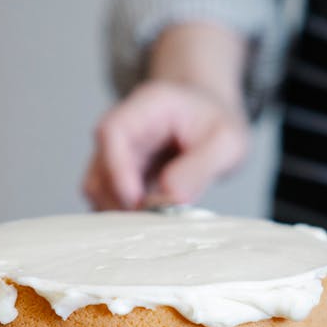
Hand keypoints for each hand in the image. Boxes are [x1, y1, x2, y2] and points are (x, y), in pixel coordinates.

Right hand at [83, 21, 249, 208]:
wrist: (211, 118)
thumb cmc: (216, 124)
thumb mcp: (226, 144)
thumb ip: (198, 170)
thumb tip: (170, 198)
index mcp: (149, 106)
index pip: (112, 132)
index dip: (118, 170)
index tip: (137, 200)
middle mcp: (124, 127)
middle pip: (101, 167)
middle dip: (122, 200)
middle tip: (156, 220)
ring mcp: (117, 152)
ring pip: (99, 188)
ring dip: (123, 210)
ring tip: (160, 219)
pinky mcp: (119, 174)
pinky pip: (109, 198)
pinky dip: (127, 213)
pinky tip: (154, 217)